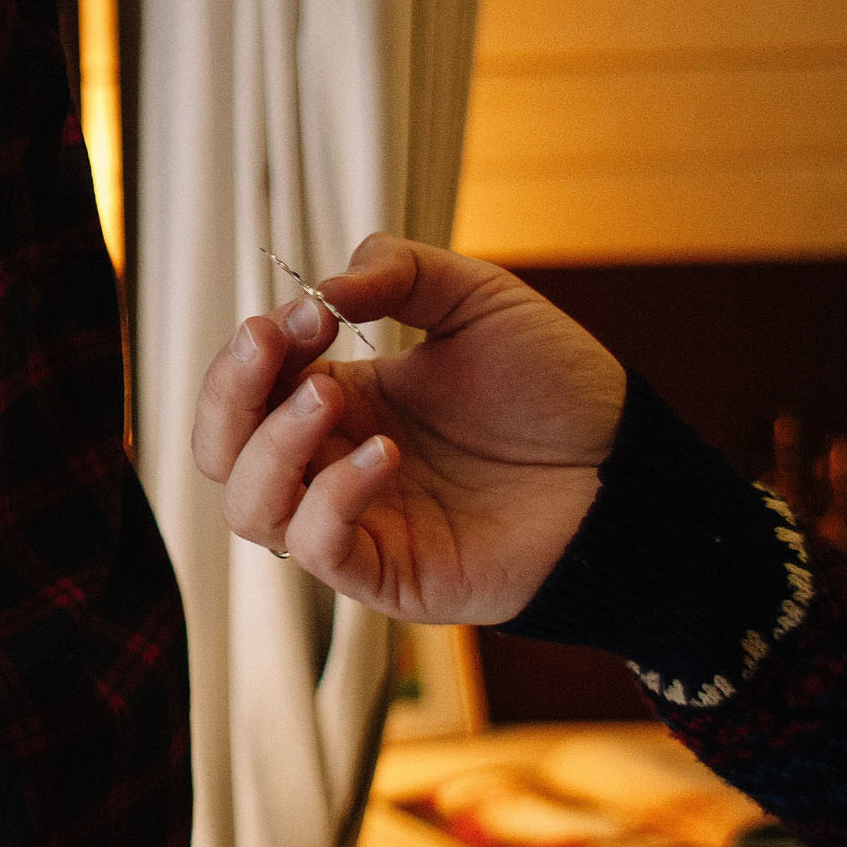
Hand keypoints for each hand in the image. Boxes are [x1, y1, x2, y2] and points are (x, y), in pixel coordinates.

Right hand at [190, 233, 627, 624]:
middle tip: (277, 343)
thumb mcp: (474, 299)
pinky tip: (385, 454)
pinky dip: (333, 496)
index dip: (256, 345)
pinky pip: (317, 546)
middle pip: (217, 447)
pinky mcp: (388, 573)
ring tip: (331, 396)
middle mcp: (330, 463)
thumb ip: (399, 273)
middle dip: (229, 390)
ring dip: (271, 443)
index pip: (246, 385)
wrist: (628, 467)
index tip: (311, 310)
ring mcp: (355, 522)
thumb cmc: (556, 387)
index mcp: (338, 400)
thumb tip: (323, 288)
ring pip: (247, 506)